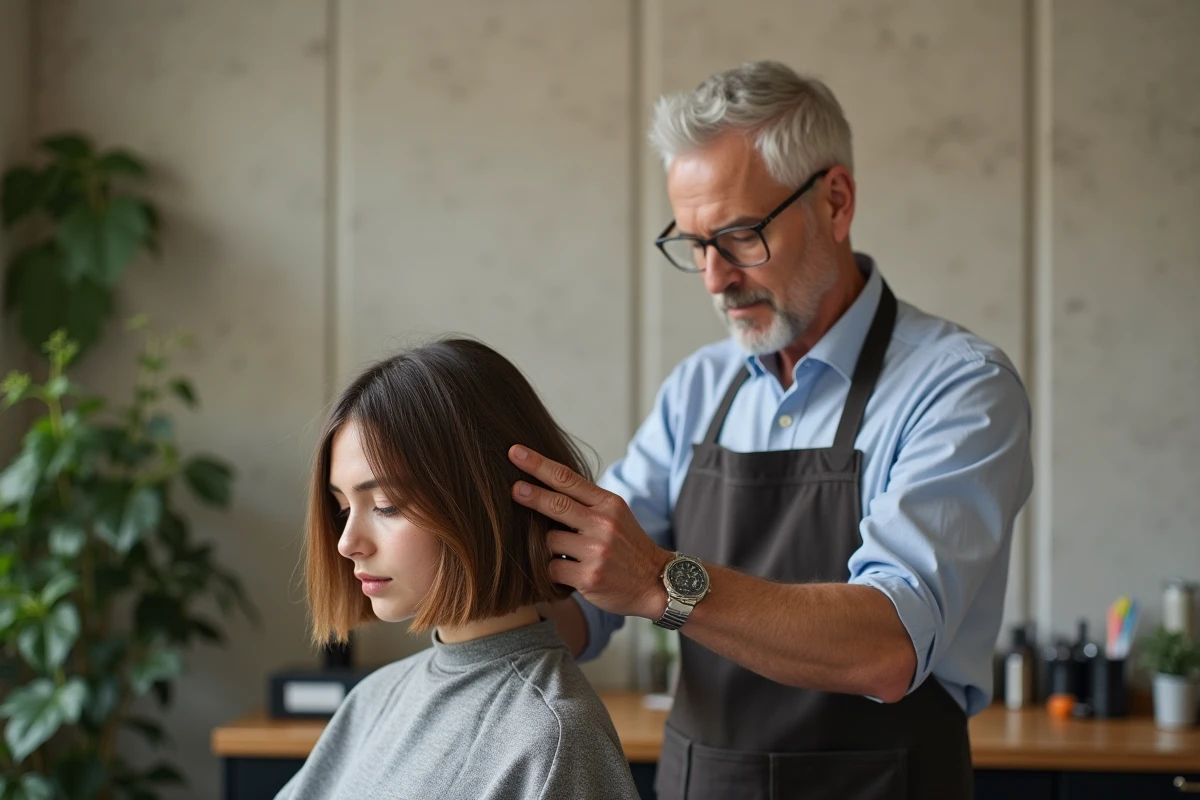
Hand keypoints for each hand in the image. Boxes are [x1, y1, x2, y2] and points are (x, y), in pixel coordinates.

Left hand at [508, 444, 671, 619]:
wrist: (657, 582)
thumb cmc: (628, 546)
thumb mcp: (616, 514)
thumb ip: (586, 502)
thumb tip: (542, 488)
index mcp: (608, 504)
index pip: (567, 478)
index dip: (538, 464)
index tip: (516, 453)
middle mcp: (603, 524)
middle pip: (556, 504)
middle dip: (531, 495)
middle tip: (513, 488)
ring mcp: (597, 551)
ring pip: (550, 541)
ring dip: (550, 547)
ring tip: (569, 554)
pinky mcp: (589, 577)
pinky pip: (553, 568)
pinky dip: (555, 570)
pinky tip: (570, 572)